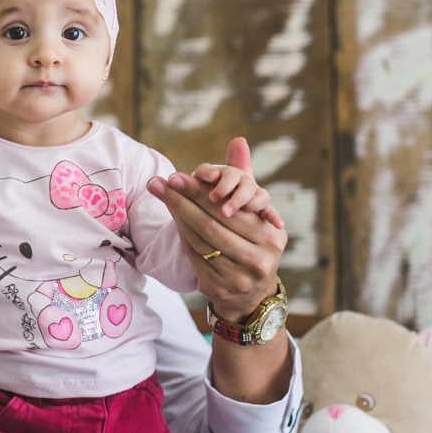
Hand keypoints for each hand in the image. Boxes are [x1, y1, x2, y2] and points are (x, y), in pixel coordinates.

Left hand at [147, 138, 286, 320]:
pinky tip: (170, 219)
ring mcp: (240, 278)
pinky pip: (194, 257)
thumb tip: (237, 139)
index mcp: (271, 236)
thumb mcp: (253, 211)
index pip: (228, 209)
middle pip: (212, 224)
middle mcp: (259, 259)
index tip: (176, 175)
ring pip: (200, 240)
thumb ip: (244, 176)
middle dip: (183, 201)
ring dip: (176, 217)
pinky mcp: (220, 289)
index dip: (200, 192)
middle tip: (160, 182)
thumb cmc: (250, 241)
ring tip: (160, 195)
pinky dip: (180, 236)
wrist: (250, 293)